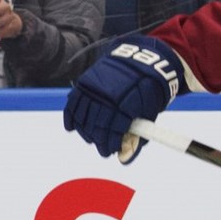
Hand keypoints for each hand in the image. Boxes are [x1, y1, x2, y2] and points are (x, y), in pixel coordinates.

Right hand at [63, 35, 184, 159]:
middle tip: (103, 150)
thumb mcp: (149, 111)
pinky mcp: (84, 83)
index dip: (111, 143)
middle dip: (99, 141)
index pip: (114, 129)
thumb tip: (124, 159)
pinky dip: (71, 118)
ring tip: (91, 140)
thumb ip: (138, 135)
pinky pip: (73, 103)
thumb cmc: (146, 91)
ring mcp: (94, 88)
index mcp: (127, 102)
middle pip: (97, 125)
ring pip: (83, 116)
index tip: (111, 150)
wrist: (138, 60)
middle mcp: (108, 95)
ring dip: (86, 132)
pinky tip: (72, 128)